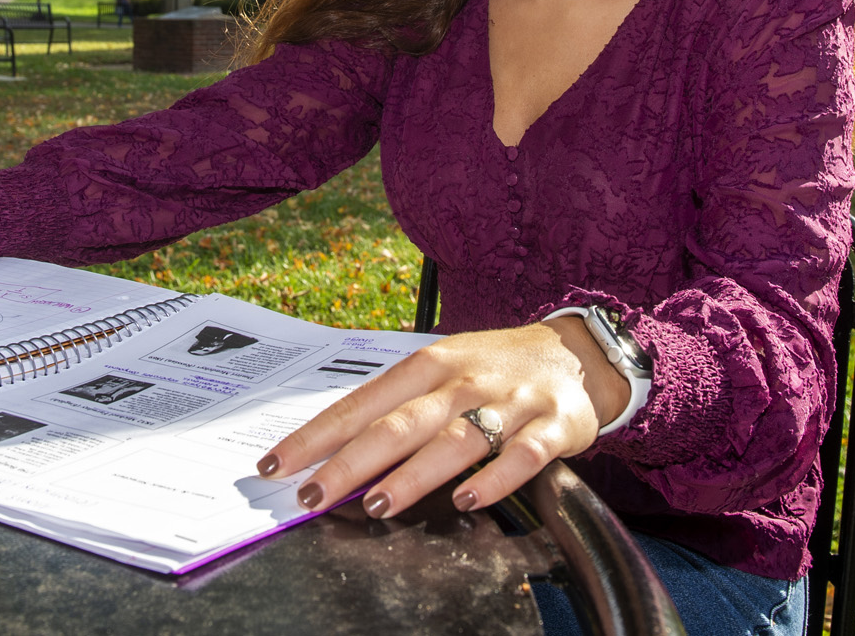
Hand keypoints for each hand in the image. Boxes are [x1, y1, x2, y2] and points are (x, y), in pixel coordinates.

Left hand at [256, 317, 630, 517]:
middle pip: (400, 424)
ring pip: (455, 441)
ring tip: (378, 503)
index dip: (317, 436)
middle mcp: (463, 381)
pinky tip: (468, 500)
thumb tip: (336, 450)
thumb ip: (397, 406)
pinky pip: (521, 455)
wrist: (576, 352)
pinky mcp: (552, 426)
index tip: (278, 465)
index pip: (361, 402)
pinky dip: (494, 479)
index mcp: (428, 365)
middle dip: (351, 461)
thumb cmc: (493, 367)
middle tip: (312, 495)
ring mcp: (509, 402)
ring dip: (414, 475)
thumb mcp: (441, 370)